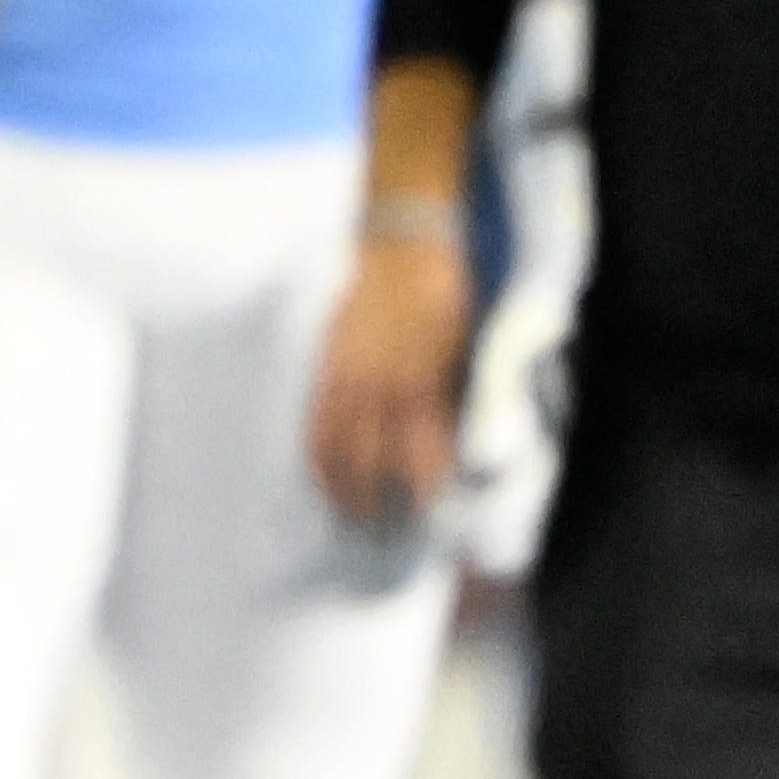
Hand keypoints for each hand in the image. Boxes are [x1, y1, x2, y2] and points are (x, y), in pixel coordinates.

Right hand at [310, 229, 477, 535]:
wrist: (403, 241)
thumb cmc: (445, 293)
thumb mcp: (463, 349)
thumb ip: (452, 399)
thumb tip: (453, 447)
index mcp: (424, 384)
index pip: (419, 458)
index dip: (419, 496)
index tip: (422, 522)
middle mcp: (383, 387)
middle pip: (372, 464)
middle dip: (374, 506)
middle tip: (378, 538)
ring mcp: (348, 376)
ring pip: (337, 449)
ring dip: (340, 490)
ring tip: (346, 518)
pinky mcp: (325, 364)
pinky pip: (314, 421)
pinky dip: (316, 455)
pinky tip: (321, 476)